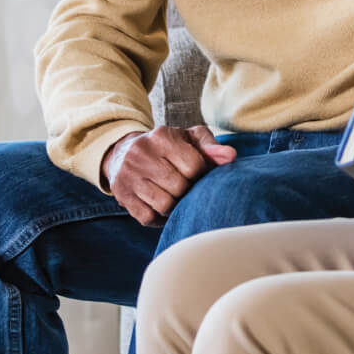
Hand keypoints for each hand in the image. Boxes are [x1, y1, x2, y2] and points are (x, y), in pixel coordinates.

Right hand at [102, 126, 235, 226]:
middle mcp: (141, 154)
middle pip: (180, 187)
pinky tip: (162, 206)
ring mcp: (128, 176)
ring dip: (176, 206)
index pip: (194, 166)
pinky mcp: (122, 195)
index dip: (203, 174)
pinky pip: (149, 217)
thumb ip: (210, 147)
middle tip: (188, 187)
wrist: (122, 152)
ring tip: (176, 196)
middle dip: (189, 190)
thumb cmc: (166, 146)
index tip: (199, 173)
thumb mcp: (188, 138)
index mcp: (161, 136)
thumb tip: (230, 157)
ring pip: (165, 205)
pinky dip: (160, 217)